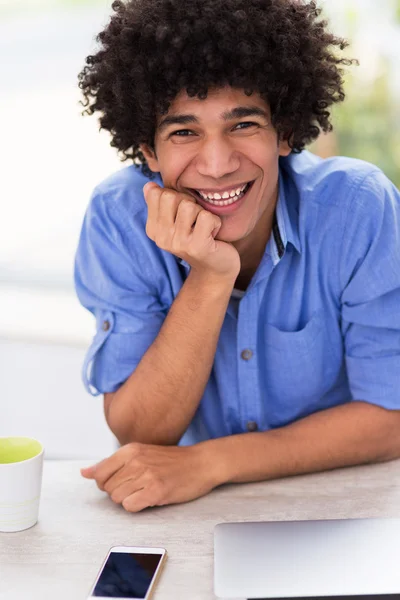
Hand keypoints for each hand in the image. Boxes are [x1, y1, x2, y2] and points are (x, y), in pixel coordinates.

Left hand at [81, 442, 218, 512]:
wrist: (201, 462)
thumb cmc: (172, 460)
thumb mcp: (141, 453)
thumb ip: (111, 463)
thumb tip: (84, 472)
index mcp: (130, 449)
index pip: (99, 473)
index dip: (107, 482)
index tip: (122, 480)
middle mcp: (135, 460)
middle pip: (107, 488)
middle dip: (120, 491)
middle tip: (138, 485)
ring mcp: (145, 475)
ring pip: (117, 498)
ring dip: (130, 499)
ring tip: (146, 490)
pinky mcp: (155, 491)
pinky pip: (130, 506)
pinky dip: (138, 506)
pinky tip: (150, 497)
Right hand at [143, 182, 239, 279]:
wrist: (215, 268)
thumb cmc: (197, 237)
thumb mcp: (175, 221)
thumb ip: (161, 203)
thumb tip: (149, 186)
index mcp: (153, 229)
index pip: (157, 193)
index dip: (175, 196)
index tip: (182, 213)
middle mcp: (162, 238)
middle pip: (171, 196)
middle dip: (188, 202)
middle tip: (195, 220)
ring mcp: (178, 243)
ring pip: (188, 205)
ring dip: (201, 212)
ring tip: (203, 227)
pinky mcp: (197, 247)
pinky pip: (206, 216)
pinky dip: (215, 222)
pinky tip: (213, 234)